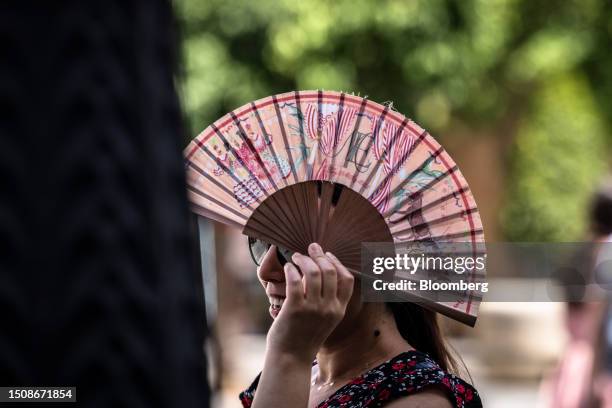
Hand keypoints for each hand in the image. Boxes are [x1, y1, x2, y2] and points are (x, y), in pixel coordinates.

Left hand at [265, 242, 354, 362]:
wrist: (291, 358)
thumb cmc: (305, 336)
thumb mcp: (326, 320)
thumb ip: (328, 300)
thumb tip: (321, 272)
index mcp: (339, 310)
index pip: (347, 279)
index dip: (338, 262)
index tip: (327, 254)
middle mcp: (329, 308)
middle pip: (330, 272)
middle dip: (320, 255)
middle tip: (311, 248)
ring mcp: (312, 308)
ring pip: (313, 273)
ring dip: (304, 260)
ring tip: (297, 257)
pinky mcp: (295, 308)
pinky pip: (295, 281)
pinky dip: (291, 269)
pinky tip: (288, 267)